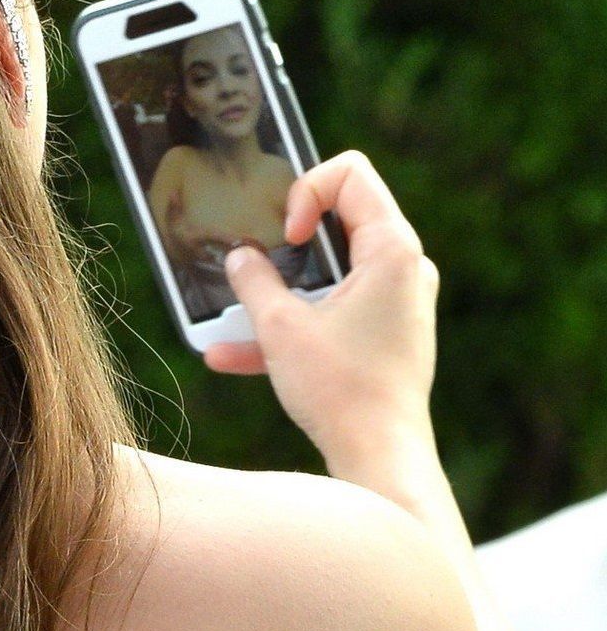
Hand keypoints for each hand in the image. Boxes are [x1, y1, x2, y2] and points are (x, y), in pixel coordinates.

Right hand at [203, 151, 439, 475]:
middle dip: (283, 241)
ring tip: (227, 318)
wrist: (380, 457)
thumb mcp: (280, 326)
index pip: (350, 173)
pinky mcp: (384, 333)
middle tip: (253, 258)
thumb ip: (253, 281)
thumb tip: (240, 258)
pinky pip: (331, 312)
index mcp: (392, 250)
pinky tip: (231, 356)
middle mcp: (403, 268)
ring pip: (328, 274)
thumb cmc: (341, 389)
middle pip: (338, 219)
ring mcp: (396, 302)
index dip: (304, 190)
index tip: (285, 236)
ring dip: (277, 291)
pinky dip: (291, 324)